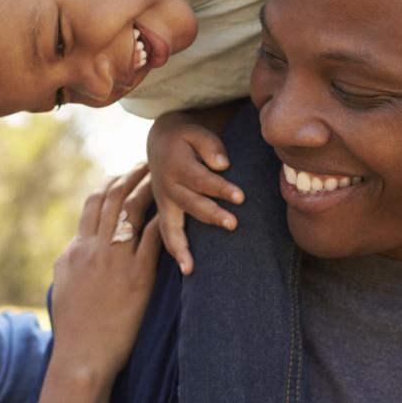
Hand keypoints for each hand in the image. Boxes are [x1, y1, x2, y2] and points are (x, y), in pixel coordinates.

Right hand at [50, 164, 163, 377]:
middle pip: (113, 197)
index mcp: (76, 249)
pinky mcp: (137, 276)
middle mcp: (93, 248)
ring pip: (132, 209)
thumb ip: (71, 259)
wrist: (82, 356)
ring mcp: (115, 260)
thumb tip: (75, 244)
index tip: (125, 174)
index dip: (111, 183)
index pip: (92, 203)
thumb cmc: (74, 327)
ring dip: (149, 188)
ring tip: (166, 176)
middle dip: (132, 175)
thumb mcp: (63, 285)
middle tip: (149, 164)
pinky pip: (154, 237)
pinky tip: (179, 207)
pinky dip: (165, 218)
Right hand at [146, 113, 242, 274]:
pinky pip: (166, 234)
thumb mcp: (196, 133)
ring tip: (192, 266)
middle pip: (190, 203)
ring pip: (172, 226)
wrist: (160, 142)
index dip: (220, 188)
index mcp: (176, 165)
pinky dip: (175, 251)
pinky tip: (187, 269)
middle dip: (211, 215)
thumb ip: (210, 145)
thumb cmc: (186, 138)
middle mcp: (167, 186)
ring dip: (183, 246)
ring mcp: (164, 202)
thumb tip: (223, 164)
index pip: (201, 179)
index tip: (240, 197)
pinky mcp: (164, 212)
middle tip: (233, 224)